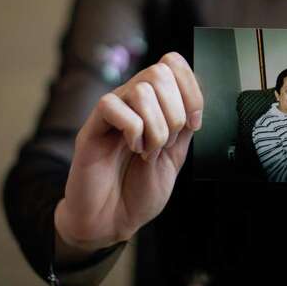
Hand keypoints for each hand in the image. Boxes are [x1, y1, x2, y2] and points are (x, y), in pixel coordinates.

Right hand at [53, 52, 202, 262]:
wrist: (112, 221)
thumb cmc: (139, 191)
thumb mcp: (175, 157)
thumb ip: (185, 127)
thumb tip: (194, 101)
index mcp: (155, 104)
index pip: (173, 64)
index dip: (192, 90)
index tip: (194, 124)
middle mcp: (132, 102)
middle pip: (159, 71)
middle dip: (175, 111)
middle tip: (166, 141)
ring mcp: (112, 113)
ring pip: (140, 89)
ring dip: (156, 126)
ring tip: (148, 150)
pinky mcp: (91, 128)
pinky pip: (112, 106)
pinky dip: (133, 129)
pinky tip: (133, 148)